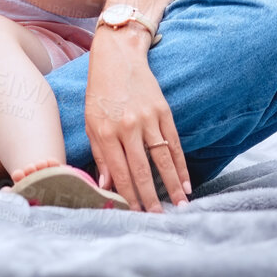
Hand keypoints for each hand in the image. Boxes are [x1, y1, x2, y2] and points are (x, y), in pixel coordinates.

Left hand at [84, 26, 190, 211]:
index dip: (127, 195)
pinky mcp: (163, 112)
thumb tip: (105, 185)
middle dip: (150, 198)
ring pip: (161, 161)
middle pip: (141, 170)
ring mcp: (147, 119)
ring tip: (179, 208)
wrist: (117, 57)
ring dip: (171, 187)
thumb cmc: (99, 92)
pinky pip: (174, 145)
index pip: (118, 171)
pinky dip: (181, 166)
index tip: (134, 214)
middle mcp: (126, 127)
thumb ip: (99, 153)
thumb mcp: (90, 120)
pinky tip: (186, 184)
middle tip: (158, 219)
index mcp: (104, 130)